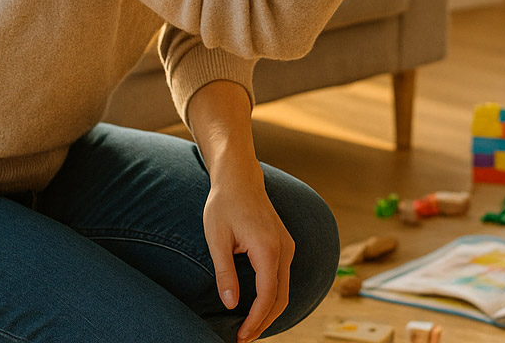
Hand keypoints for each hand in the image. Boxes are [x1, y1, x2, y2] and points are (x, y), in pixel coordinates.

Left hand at [203, 165, 293, 342]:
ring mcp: (288, 246)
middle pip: (282, 297)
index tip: (241, 336)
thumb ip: (225, 273)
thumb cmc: (224, 205)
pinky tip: (258, 305)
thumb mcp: (217, 240)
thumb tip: (231, 304)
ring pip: (285, 289)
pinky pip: (283, 277)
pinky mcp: (285, 244)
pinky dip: (273, 297)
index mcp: (268, 249)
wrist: (240, 178)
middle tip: (244, 339)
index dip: (255, 320)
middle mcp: (284, 249)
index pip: (267, 295)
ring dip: (270, 311)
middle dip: (265, 322)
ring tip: (250, 327)